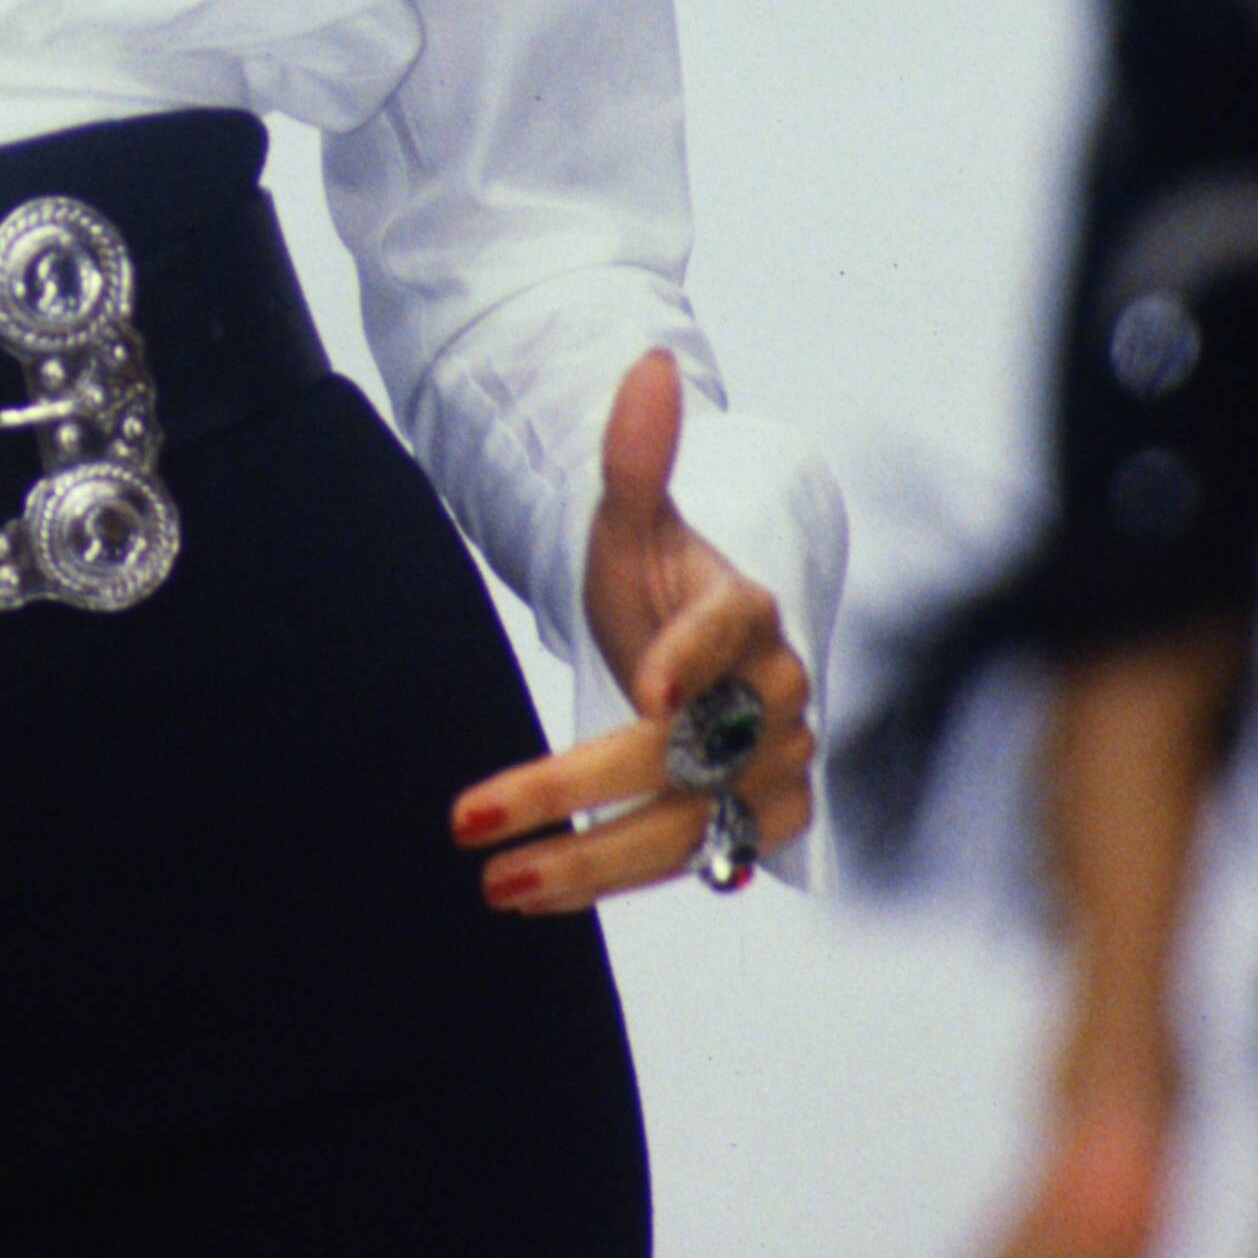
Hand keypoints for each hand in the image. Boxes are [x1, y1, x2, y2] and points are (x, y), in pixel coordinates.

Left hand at [448, 348, 814, 910]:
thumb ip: (637, 454)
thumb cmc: (658, 577)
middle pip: (689, 749)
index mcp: (750, 611)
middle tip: (479, 816)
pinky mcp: (758, 823)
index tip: (646, 693)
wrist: (698, 644)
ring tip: (498, 885)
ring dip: (592, 862)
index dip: (692, 661)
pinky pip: (692, 858)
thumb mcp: (632, 517)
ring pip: (688, 823)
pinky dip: (618, 878)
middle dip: (581, 787)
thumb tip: (648, 363)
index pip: (728, 632)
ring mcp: (775, 768)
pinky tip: (542, 895)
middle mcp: (778, 695)